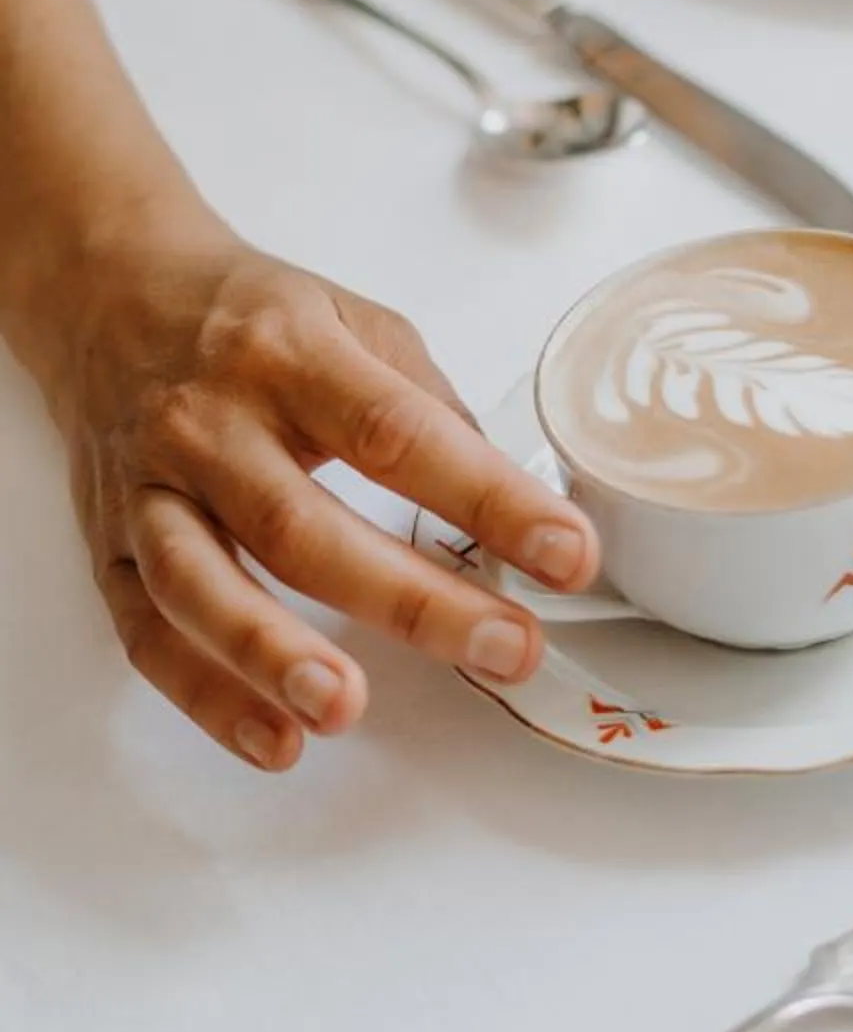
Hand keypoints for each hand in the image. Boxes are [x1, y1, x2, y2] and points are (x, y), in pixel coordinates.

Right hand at [33, 201, 598, 769]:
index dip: (488, 498)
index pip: (398, 434)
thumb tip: (512, 506)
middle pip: (304, 526)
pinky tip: (276, 740)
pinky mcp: (110, 548)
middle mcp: (210, 422)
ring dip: (272, 656)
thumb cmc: (249, 317)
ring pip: (202, 584)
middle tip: (506, 649)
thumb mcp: (353, 320)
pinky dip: (208, 696)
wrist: (107, 292)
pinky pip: (149, 633)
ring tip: (347, 710)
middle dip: (413, 600)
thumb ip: (428, 407)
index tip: (567, 554)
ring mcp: (151, 489)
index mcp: (290, 354)